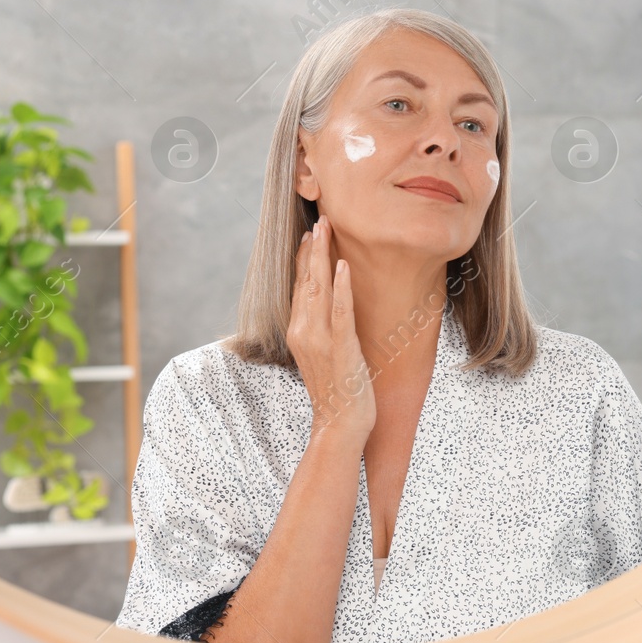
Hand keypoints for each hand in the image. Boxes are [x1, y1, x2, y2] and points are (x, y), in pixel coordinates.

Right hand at [287, 214, 375, 445]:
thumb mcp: (323, 355)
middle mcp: (303, 331)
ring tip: (327, 229)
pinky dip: (341, 286)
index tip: (308, 234)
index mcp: (298, 332)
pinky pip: (341, 310)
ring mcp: (320, 339)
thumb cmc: (337, 390)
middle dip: (312, 248)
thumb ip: (320, 330)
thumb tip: (328, 308)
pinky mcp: (341, 346)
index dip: (303, 259)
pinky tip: (342, 265)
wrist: (340, 423)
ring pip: (318, 288)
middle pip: (305, 281)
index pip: (299, 287)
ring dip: (322, 256)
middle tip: (320, 219)